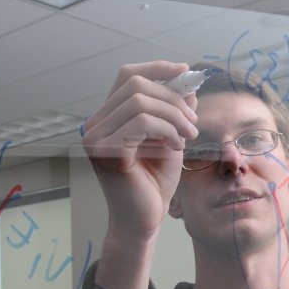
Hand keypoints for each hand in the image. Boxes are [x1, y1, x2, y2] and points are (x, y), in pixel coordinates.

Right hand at [82, 61, 199, 239]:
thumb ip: (173, 110)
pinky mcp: (106, 152)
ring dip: (174, 115)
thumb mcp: (169, 137)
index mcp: (106, 118)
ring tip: (189, 134)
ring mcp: (96, 138)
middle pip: (135, 85)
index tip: (185, 72)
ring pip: (140, 102)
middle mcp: (94, 125)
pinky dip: (166, 129)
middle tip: (193, 121)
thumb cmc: (154, 182)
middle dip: (172, 98)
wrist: (145, 220)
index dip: (157, 68)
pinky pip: (141, 123)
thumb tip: (186, 83)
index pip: (126, 76)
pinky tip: (176, 145)